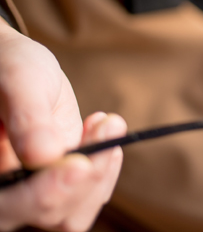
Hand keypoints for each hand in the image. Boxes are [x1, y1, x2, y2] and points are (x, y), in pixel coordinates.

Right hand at [0, 24, 126, 230]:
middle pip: (52, 214)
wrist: (17, 71)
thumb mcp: (17, 81)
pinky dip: (106, 164)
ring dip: (102, 169)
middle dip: (89, 175)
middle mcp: (7, 195)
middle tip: (110, 124)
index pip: (12, 206)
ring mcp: (36, 193)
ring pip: (76, 212)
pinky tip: (103, 129)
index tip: (80, 163)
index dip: (48, 192)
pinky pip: (91, 192)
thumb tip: (43, 155)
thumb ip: (26, 118)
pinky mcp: (61, 182)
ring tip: (107, 123)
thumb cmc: (8, 69)